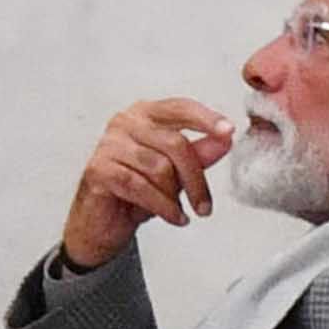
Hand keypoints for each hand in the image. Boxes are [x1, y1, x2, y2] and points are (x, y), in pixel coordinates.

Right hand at [61, 96, 238, 269]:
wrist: (102, 221)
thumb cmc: (137, 190)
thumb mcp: (175, 171)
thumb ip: (199, 153)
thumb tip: (225, 139)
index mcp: (144, 114)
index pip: (180, 108)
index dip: (206, 119)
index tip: (228, 131)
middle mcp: (124, 123)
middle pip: (174, 143)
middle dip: (195, 179)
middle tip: (205, 205)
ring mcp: (108, 145)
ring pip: (160, 168)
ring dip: (175, 196)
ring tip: (179, 210)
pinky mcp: (99, 170)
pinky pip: (142, 187)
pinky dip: (163, 206)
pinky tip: (174, 217)